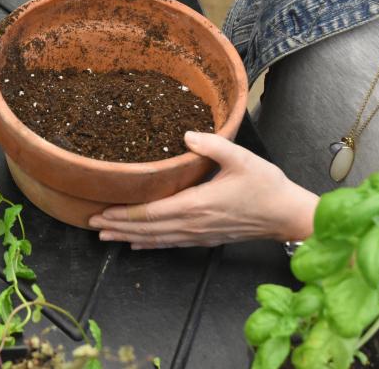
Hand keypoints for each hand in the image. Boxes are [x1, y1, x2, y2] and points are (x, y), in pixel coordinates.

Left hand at [88, 131, 318, 248]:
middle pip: (147, 229)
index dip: (124, 214)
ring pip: (156, 239)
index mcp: (196, 204)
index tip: (101, 212)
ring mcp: (198, 235)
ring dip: (129, 237)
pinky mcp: (205, 239)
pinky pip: (171, 244)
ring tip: (105, 235)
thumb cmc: (267, 186)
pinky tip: (138, 244)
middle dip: (117, 227)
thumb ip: (213, 145)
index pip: (151, 212)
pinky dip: (150, 244)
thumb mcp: (242, 158)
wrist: (288, 215)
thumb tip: (187, 134)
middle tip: (91, 223)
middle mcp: (192, 224)